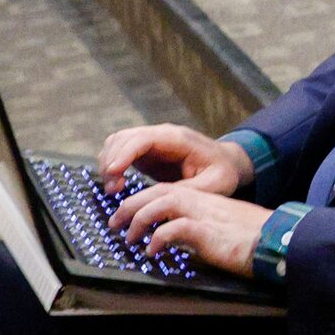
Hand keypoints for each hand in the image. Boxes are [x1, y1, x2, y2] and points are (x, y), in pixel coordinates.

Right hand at [97, 124, 251, 197]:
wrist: (226, 164)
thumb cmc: (222, 172)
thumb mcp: (215, 184)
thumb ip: (189, 191)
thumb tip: (160, 199)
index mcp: (178, 139)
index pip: (144, 138)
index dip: (125, 153)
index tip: (113, 173)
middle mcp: (162, 135)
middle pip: (124, 138)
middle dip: (112, 162)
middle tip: (114, 190)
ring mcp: (151, 141)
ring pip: (116, 143)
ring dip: (108, 165)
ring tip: (115, 190)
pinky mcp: (145, 152)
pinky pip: (118, 152)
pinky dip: (111, 167)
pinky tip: (117, 185)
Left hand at [110, 182, 267, 276]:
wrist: (277, 240)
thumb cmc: (253, 238)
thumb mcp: (221, 228)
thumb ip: (198, 228)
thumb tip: (176, 239)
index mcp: (206, 199)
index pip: (167, 190)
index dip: (143, 200)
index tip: (126, 216)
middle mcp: (202, 201)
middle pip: (159, 191)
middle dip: (131, 205)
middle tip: (114, 223)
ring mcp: (205, 214)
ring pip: (163, 203)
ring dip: (140, 218)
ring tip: (129, 238)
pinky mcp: (207, 230)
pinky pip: (174, 228)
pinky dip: (158, 238)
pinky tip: (152, 251)